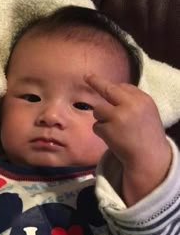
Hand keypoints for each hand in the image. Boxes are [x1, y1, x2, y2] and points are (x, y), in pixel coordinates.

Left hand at [85, 75, 171, 204]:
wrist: (148, 158)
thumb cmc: (147, 136)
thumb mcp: (147, 113)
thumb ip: (132, 102)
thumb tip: (111, 90)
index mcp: (143, 99)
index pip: (124, 87)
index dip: (114, 90)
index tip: (104, 83)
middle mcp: (131, 105)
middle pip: (108, 89)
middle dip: (95, 81)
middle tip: (86, 76)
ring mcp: (118, 117)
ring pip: (98, 110)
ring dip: (101, 119)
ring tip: (114, 130)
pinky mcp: (108, 130)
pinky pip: (96, 126)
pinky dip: (101, 132)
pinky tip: (112, 139)